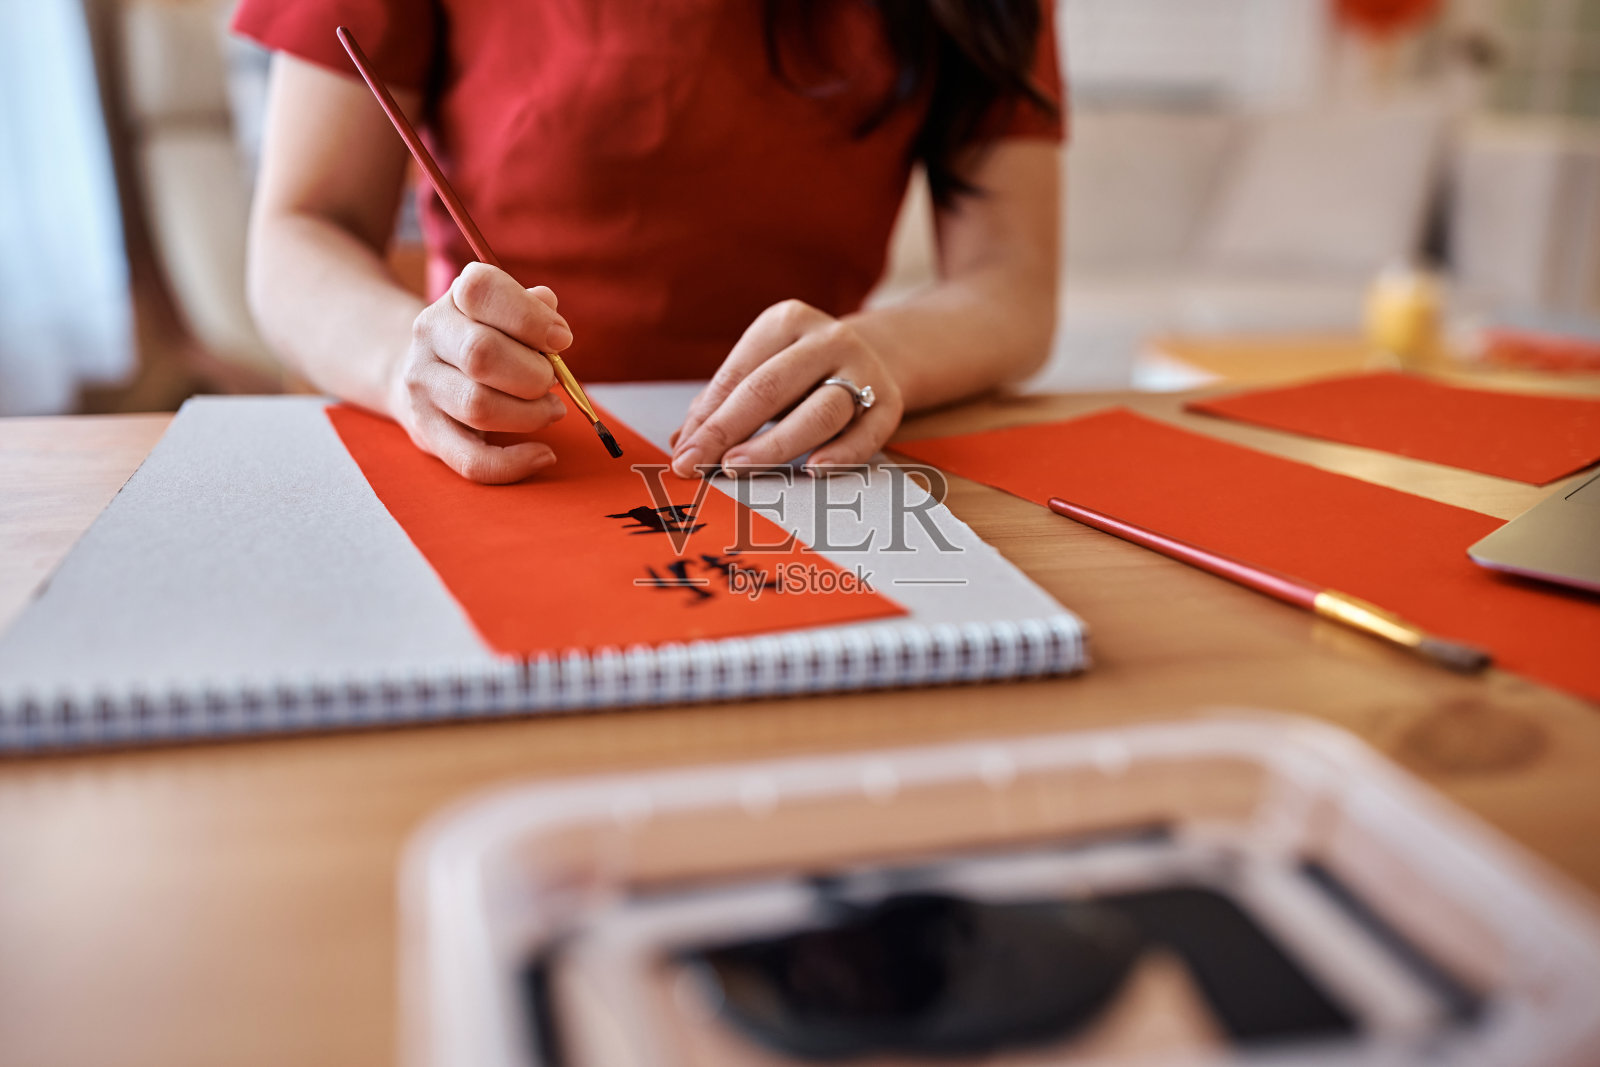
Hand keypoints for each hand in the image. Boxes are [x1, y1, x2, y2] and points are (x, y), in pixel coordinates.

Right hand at [389, 263, 572, 482]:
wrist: (421, 374)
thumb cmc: (481, 341)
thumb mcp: (501, 314)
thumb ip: (528, 308)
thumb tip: (547, 304)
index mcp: (454, 300)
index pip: (481, 289)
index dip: (529, 316)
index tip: (561, 339)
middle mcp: (429, 337)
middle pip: (481, 353)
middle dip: (534, 374)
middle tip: (551, 381)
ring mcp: (423, 387)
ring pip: (479, 406)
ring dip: (530, 414)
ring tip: (549, 410)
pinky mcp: (428, 433)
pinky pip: (471, 460)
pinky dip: (514, 464)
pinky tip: (541, 454)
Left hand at [670, 300, 903, 476]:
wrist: (874, 356)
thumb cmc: (800, 372)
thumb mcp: (762, 370)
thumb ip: (720, 404)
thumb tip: (680, 443)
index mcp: (788, 320)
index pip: (739, 374)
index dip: (707, 418)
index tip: (682, 455)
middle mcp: (829, 338)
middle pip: (772, 388)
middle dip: (728, 430)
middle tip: (698, 464)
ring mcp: (864, 370)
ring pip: (820, 411)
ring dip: (775, 444)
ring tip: (738, 468)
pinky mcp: (890, 402)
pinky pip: (866, 434)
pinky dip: (842, 453)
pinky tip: (813, 471)